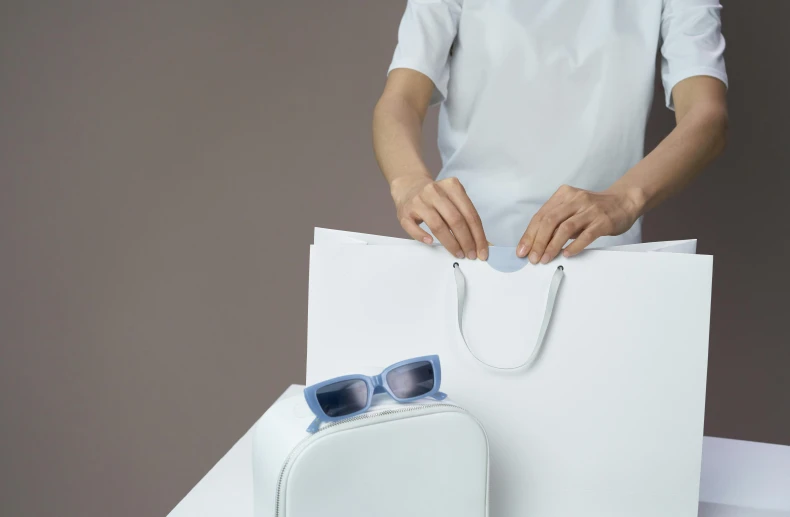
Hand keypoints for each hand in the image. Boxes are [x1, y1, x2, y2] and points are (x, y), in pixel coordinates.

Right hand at [391, 176, 488, 259]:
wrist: (409, 187)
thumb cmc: (436, 198)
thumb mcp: (453, 200)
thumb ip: (467, 218)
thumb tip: (485, 243)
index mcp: (452, 186)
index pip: (470, 214)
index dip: (478, 235)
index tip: (482, 251)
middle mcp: (435, 191)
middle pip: (455, 220)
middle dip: (466, 241)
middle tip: (471, 255)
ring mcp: (418, 201)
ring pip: (437, 225)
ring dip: (450, 243)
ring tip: (457, 253)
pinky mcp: (405, 212)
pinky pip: (414, 228)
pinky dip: (423, 237)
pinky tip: (431, 243)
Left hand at [517, 184, 644, 262]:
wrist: (623, 202)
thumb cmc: (593, 209)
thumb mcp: (571, 209)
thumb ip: (556, 222)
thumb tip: (536, 244)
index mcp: (563, 195)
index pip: (541, 215)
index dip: (530, 234)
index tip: (522, 250)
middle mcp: (575, 199)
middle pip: (550, 221)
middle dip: (538, 241)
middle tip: (533, 258)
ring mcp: (590, 209)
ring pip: (566, 228)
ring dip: (553, 245)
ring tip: (545, 259)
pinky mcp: (603, 220)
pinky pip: (586, 234)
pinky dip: (575, 245)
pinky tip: (567, 254)